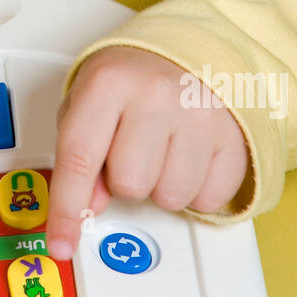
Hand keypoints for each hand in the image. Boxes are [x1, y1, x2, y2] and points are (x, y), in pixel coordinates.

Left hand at [46, 47, 250, 258]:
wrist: (186, 53)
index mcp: (109, 82)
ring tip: (162, 148)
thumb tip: (89, 206)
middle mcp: (156, 96)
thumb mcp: (88, 101)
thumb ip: (80, 153)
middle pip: (129, 185)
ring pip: (170, 197)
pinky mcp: (233, 136)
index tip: (62, 243)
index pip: (80, 158)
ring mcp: (200, 115)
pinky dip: (195, 188)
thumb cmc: (131, 80)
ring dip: (161, 184)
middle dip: (124, 179)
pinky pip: (208, 198)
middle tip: (131, 148)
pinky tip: (188, 155)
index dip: (67, 209)